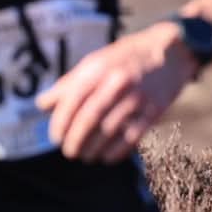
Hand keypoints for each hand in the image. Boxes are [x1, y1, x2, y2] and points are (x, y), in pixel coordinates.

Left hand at [36, 21, 197, 162]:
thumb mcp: (94, 62)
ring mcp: (138, 98)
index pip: (73, 99)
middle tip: (68, 151)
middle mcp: (118, 83)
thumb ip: (68, 84)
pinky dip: (116, 152)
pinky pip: (132, 138)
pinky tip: (105, 157)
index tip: (54, 137)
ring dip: (93, 149)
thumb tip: (42, 105)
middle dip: (75, 140)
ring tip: (84, 155)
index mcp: (99, 69)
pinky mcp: (154, 111)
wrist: (170, 53)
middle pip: (90, 118)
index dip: (60, 122)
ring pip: (110, 131)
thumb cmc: (124, 58)